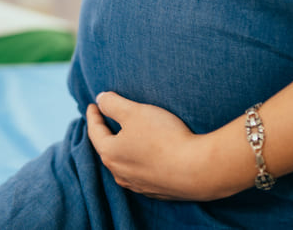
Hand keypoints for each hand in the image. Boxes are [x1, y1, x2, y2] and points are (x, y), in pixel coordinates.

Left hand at [87, 92, 206, 200]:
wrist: (198, 169)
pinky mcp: (157, 191)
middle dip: (106, 133)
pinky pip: (141, 174)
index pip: (95, 131)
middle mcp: (120, 173)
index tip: (93, 104)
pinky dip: (139, 161)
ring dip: (123, 149)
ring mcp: (139, 185)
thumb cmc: (164, 137)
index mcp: (110, 153)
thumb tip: (100, 100)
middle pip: (107, 149)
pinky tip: (147, 155)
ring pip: (124, 164)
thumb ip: (113, 104)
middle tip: (106, 120)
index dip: (93, 115)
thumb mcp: (135, 112)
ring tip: (126, 137)